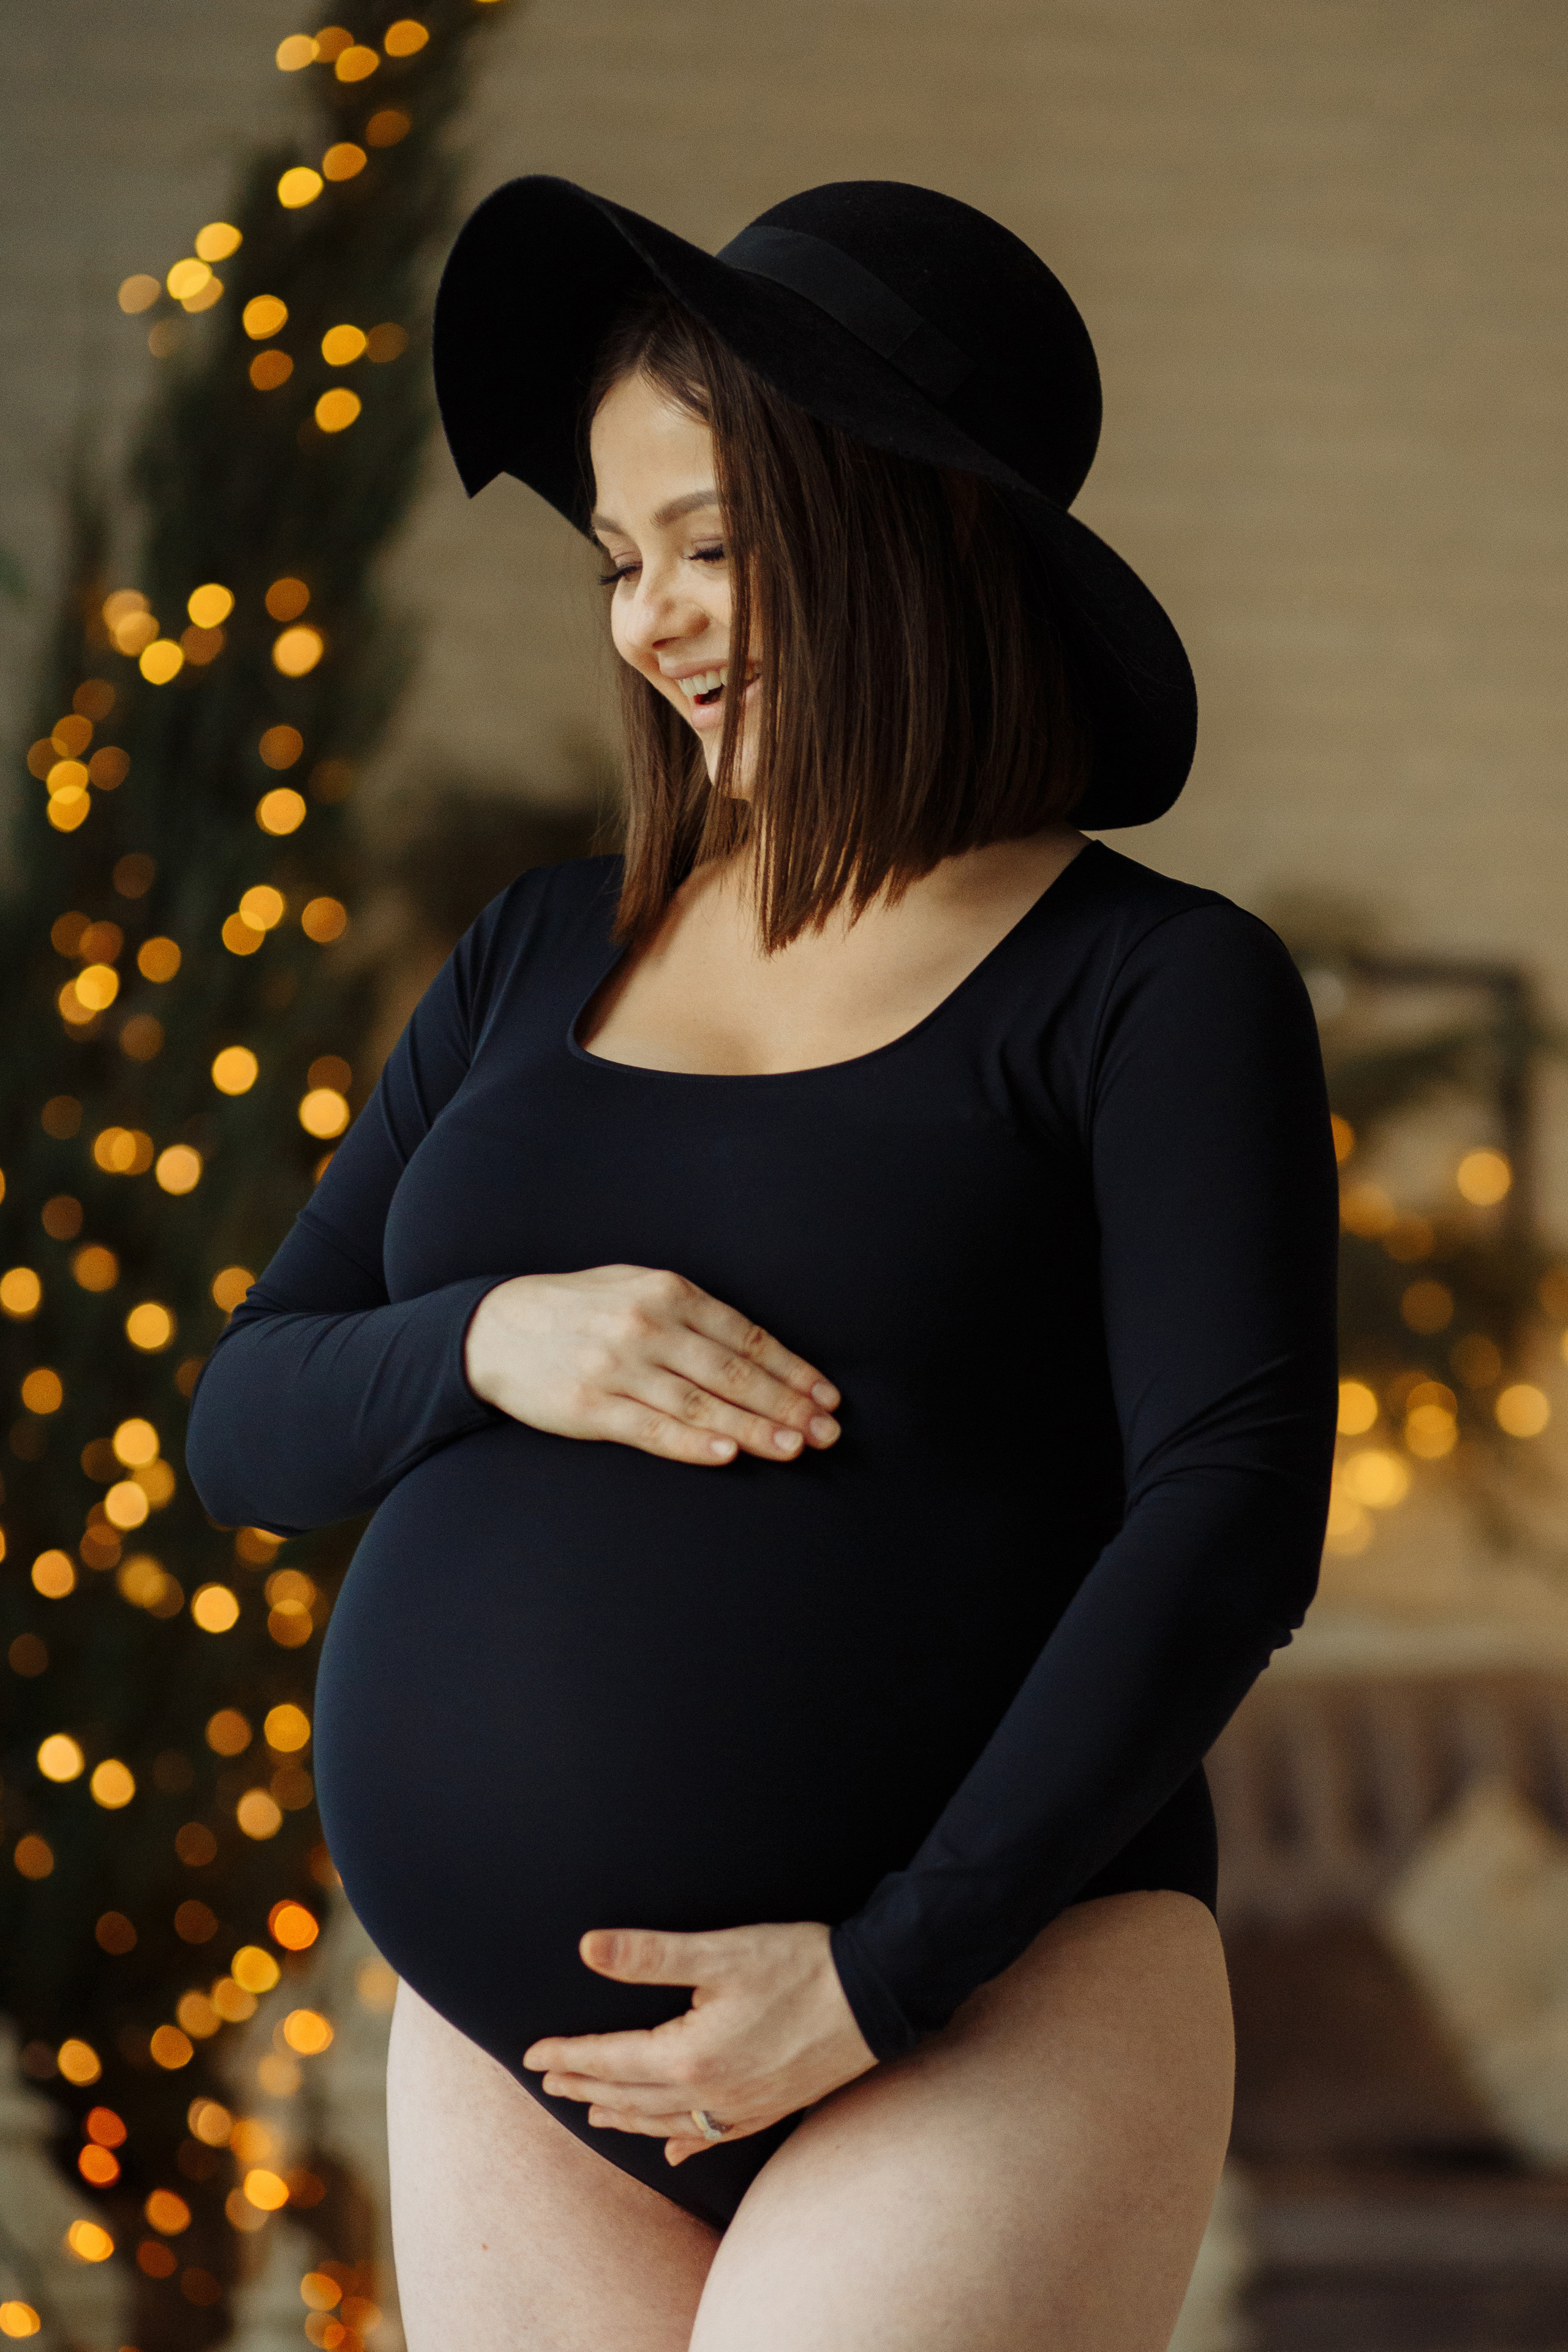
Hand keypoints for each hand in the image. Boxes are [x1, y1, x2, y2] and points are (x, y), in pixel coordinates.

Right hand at [464, 1265, 839, 1467]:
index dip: (791, 1368)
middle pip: (732, 1373)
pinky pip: (652, 1430)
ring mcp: (617, 1368)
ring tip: (795, 1447)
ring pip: (700, 1406)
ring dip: (754, 1430)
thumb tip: (757, 1349)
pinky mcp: (590, 1407)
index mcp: (666, 1291)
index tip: (826, 1395)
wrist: (494, 1328)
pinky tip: (728, 1455)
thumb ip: (692, 1312)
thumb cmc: (579, 1308)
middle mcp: (646, 1327)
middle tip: (828, 1431)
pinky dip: (693, 1444)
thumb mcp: (636, 1286)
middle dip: (787, 1403)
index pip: (745, 1335)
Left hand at [521, 1922, 876, 2164]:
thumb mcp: (721, 1952)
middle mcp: (712, 2093)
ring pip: (667, 2122)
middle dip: (586, 2086)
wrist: (877, 1995)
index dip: (569, 2055)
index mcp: (691, 2055)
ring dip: (625, 2116)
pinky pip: (714, 2136)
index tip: (532, 2057)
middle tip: (550, 2084)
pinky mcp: (771, 2107)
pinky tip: (674, 2152)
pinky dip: (684, 2142)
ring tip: (595, 2111)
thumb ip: (651, 1955)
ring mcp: (743, 2106)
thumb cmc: (800, 1966)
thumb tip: (587, 1949)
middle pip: (632, 2095)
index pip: (611, 2060)